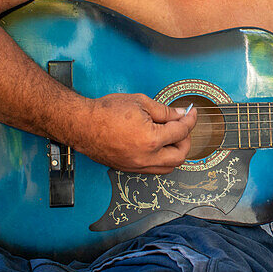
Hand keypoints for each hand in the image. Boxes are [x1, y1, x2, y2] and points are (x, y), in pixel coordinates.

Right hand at [79, 93, 196, 173]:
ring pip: (168, 167)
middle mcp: (145, 157)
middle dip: (186, 140)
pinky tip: (158, 146)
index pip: (181, 132)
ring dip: (175, 153)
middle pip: (180, 155)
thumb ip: (164, 111)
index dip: (189, 120)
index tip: (191, 114)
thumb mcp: (140, 102)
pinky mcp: (129, 169)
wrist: (81, 125)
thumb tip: (179, 114)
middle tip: (183, 126)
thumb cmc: (105, 112)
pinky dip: (161, 159)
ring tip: (171, 137)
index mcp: (150, 139)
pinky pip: (153, 169)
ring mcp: (137, 166)